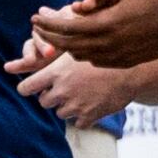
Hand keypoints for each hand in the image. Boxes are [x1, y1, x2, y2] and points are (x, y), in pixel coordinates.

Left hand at [9, 42, 151, 125]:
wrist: (131, 71)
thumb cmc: (102, 56)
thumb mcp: (77, 49)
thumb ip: (56, 50)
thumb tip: (41, 33)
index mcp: (55, 73)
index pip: (26, 88)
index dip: (27, 88)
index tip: (30, 88)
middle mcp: (62, 91)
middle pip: (44, 102)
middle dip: (51, 96)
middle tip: (65, 88)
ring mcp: (75, 105)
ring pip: (61, 113)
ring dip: (68, 106)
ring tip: (83, 93)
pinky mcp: (89, 116)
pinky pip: (79, 123)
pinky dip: (84, 117)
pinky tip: (93, 104)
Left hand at [30, 0, 157, 67]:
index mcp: (106, 24)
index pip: (67, 28)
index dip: (48, 24)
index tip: (34, 19)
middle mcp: (108, 44)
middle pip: (68, 44)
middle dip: (49, 36)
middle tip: (36, 28)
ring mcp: (115, 56)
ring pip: (80, 55)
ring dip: (65, 45)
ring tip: (54, 35)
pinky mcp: (123, 62)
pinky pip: (94, 61)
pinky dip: (82, 53)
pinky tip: (78, 45)